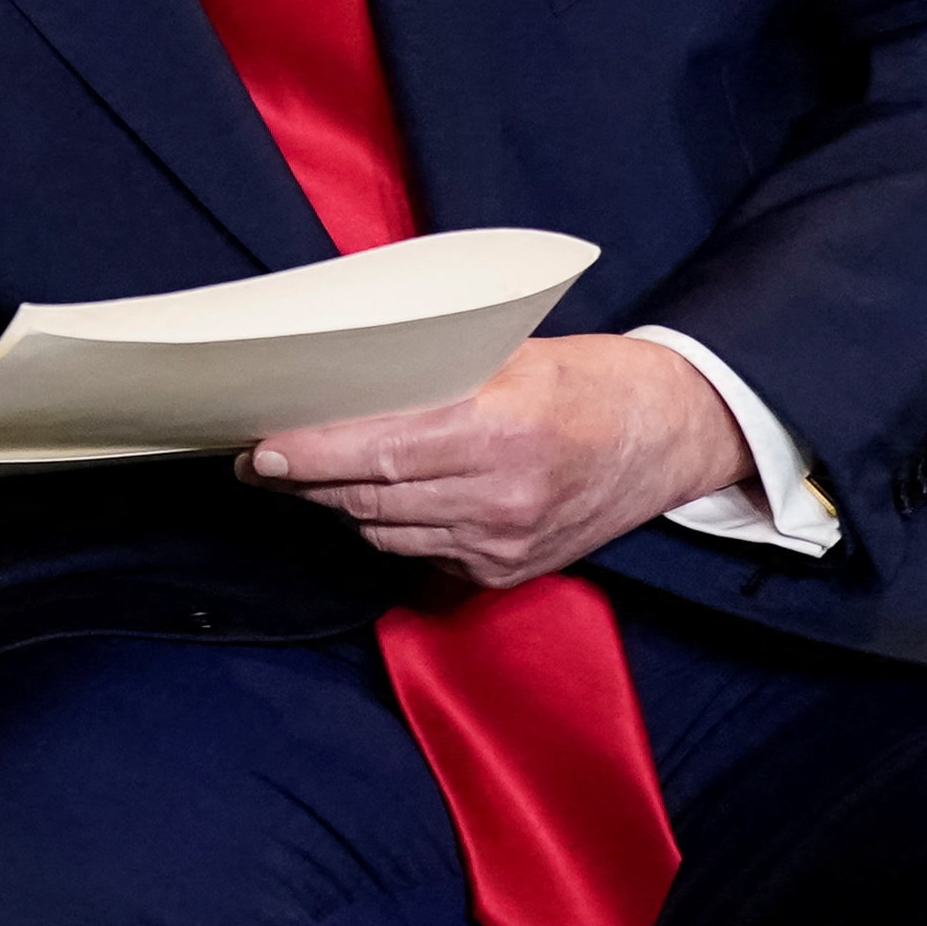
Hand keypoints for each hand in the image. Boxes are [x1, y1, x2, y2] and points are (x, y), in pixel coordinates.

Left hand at [247, 333, 753, 588]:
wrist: (667, 433)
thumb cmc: (584, 380)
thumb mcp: (509, 354)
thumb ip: (430, 372)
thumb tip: (339, 376)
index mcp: (502, 429)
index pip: (382, 450)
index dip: (314, 454)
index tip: (262, 450)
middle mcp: (503, 496)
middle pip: (373, 497)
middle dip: (308, 480)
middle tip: (258, 460)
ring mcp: (505, 543)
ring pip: (387, 530)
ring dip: (339, 505)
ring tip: (302, 477)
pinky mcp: (507, 572)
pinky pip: (419, 551)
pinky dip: (388, 526)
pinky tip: (371, 500)